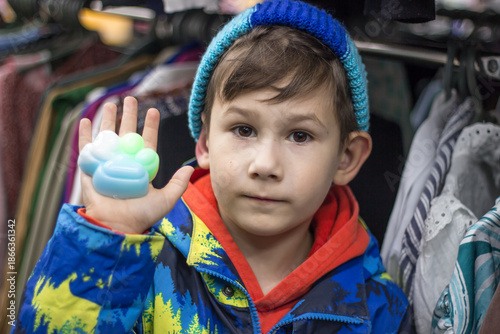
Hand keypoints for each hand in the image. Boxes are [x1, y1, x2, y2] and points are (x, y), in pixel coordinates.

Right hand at [78, 96, 193, 232]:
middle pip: (126, 133)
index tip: (153, 110)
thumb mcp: (166, 199)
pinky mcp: (90, 170)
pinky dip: (85, 135)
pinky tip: (85, 121)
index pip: (146, 141)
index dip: (150, 126)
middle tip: (130, 98)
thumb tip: (190, 167)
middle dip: (128, 116)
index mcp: (141, 166)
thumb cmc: (142, 215)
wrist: (118, 226)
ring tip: (110, 103)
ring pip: (107, 137)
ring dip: (108, 119)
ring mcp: (107, 165)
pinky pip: (86, 150)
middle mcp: (124, 162)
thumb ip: (178, 184)